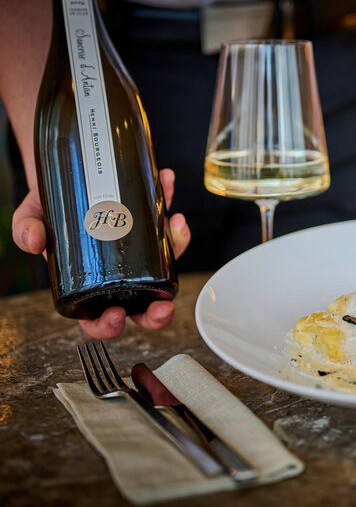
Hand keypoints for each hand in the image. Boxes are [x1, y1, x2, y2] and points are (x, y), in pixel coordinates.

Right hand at [12, 168, 189, 337]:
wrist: (66, 180)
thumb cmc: (49, 211)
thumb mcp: (31, 218)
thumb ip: (26, 230)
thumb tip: (33, 240)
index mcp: (89, 287)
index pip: (98, 319)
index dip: (108, 326)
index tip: (116, 315)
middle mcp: (120, 276)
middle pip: (144, 306)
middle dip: (160, 312)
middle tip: (165, 306)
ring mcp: (142, 256)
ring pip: (167, 263)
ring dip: (177, 245)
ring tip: (174, 223)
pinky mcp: (153, 230)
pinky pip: (169, 226)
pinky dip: (172, 207)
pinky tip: (167, 187)